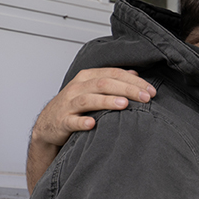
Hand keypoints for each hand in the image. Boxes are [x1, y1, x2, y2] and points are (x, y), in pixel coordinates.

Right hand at [33, 68, 154, 147]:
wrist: (48, 124)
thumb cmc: (73, 106)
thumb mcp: (91, 89)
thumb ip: (111, 80)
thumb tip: (135, 75)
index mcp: (87, 77)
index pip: (113, 74)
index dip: (134, 81)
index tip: (151, 91)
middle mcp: (78, 88)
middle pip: (104, 84)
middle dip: (127, 90)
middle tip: (145, 98)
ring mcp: (68, 105)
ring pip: (88, 99)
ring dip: (107, 101)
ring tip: (124, 104)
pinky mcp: (62, 121)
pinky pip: (72, 121)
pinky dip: (82, 122)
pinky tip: (92, 124)